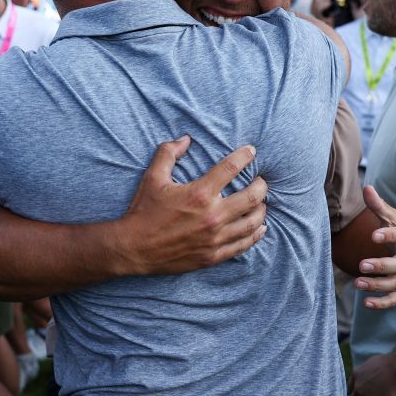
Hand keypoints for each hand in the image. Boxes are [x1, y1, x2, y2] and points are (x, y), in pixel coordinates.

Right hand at [115, 136, 267, 275]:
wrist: (134, 248)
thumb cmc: (143, 211)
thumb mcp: (152, 177)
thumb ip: (168, 153)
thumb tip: (185, 139)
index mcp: (199, 193)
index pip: (231, 168)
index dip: (245, 156)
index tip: (252, 151)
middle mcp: (212, 216)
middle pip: (252, 197)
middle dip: (261, 185)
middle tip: (261, 180)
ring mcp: (214, 238)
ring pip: (252, 222)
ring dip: (261, 209)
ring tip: (261, 203)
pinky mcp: (213, 256)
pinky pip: (243, 245)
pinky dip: (255, 235)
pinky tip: (260, 228)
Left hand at [354, 186, 395, 309]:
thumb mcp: (393, 219)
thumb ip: (379, 206)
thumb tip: (366, 187)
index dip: (389, 236)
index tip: (373, 235)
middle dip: (381, 266)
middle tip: (362, 265)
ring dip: (377, 285)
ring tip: (357, 283)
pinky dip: (381, 303)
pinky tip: (365, 303)